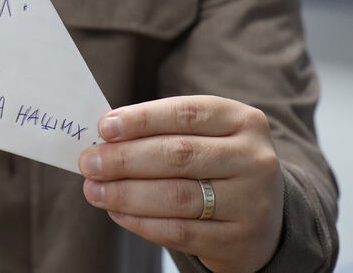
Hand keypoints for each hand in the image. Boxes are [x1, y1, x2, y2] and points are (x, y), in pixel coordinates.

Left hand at [78, 95, 283, 272]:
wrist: (263, 217)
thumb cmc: (216, 165)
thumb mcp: (204, 137)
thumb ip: (162, 133)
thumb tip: (104, 139)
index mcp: (243, 120)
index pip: (186, 113)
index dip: (142, 120)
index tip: (104, 128)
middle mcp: (254, 159)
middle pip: (179, 155)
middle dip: (125, 159)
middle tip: (90, 163)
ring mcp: (251, 201)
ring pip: (177, 195)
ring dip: (126, 193)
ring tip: (95, 190)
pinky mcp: (239, 239)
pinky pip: (180, 231)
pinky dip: (141, 222)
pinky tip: (117, 213)